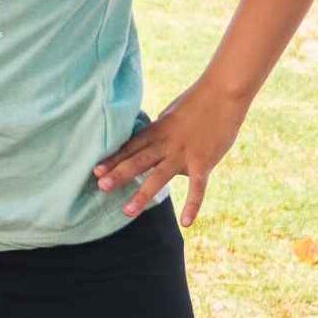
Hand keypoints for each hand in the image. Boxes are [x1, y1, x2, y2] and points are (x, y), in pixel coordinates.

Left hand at [92, 81, 251, 225]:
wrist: (223, 94)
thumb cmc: (196, 103)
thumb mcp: (170, 115)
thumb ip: (158, 132)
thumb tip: (148, 146)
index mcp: (155, 131)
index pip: (129, 148)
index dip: (112, 160)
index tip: (94, 171)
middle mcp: (165, 144)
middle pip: (137, 161)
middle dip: (118, 175)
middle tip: (100, 188)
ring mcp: (184, 154)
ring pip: (159, 177)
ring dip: (142, 194)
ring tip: (127, 212)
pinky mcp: (204, 162)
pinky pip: (197, 188)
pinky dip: (192, 205)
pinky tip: (185, 223)